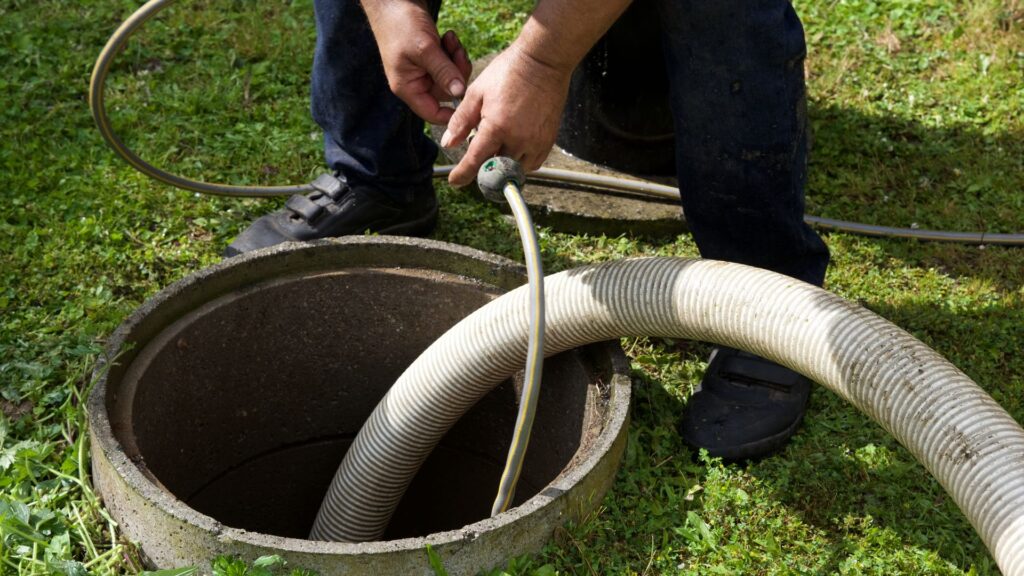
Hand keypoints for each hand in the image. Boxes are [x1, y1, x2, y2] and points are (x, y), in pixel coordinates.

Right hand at [367, 1, 471, 123]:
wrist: (393, 0)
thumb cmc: (401, 24)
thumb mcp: (425, 49)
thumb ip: (443, 72)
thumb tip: (460, 93)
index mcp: (408, 87)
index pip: (432, 114)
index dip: (451, 114)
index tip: (469, 101)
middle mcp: (416, 82)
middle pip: (447, 92)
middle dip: (457, 72)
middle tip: (457, 51)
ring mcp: (423, 70)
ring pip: (451, 76)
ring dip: (456, 58)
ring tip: (451, 39)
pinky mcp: (431, 58)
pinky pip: (449, 63)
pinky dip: (453, 50)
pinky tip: (449, 36)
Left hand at [441, 44, 571, 186]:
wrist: (543, 61)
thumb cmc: (508, 72)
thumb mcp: (477, 92)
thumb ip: (461, 120)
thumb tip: (448, 143)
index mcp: (497, 127)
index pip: (475, 161)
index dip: (462, 174)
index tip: (455, 181)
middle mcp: (518, 139)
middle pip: (496, 169)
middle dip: (483, 167)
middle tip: (478, 155)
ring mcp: (536, 141)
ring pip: (515, 169)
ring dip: (503, 165)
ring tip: (497, 147)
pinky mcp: (548, 140)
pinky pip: (532, 163)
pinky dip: (520, 162)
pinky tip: (513, 148)